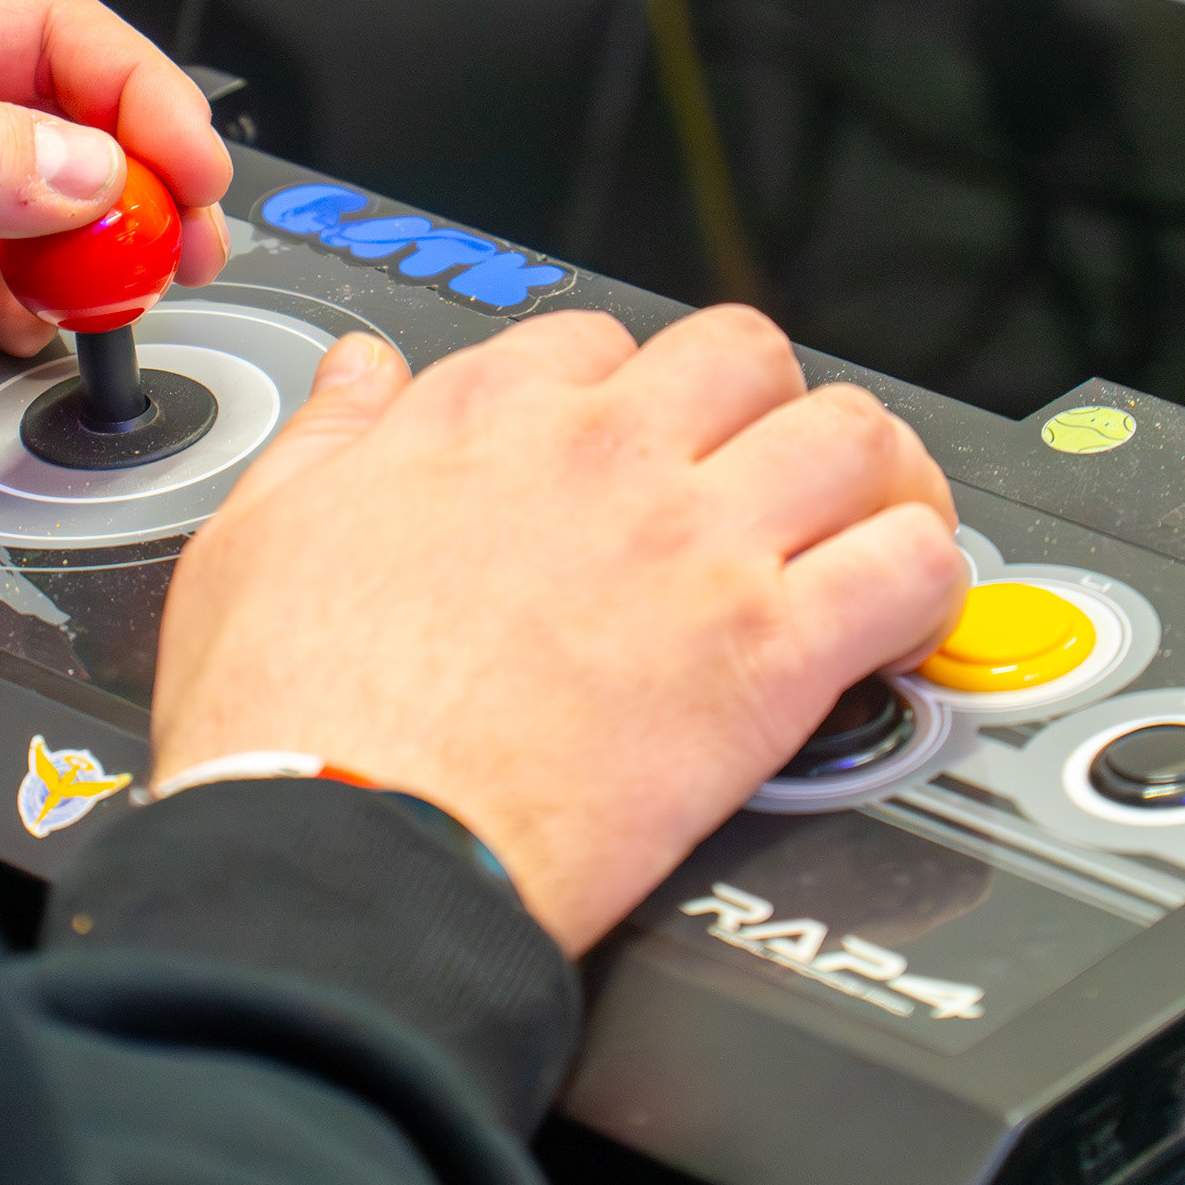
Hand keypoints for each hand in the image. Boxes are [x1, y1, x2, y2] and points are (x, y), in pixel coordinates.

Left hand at [0, 0, 232, 388]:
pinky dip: (39, 303)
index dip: (138, 90)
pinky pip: (3, 271)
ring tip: (122, 297)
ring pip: (48, 198)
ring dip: (98, 249)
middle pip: (65, 114)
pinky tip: (39, 328)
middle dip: (138, 177)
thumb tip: (83, 163)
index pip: (47, 30)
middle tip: (184, 245)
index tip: (187, 168)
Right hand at [151, 305, 966, 954]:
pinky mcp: (765, 654)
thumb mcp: (258, 535)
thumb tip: (359, 373)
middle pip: (746, 353)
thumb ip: (327, 436)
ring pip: (854, 434)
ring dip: (877, 472)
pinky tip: (899, 620)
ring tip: (872, 521)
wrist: (346, 845)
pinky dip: (926, 581)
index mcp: (484, 421)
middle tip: (770, 468)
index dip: (626, 390)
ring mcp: (696, 546)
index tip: (637, 443)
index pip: (596, 339)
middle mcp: (604, 457)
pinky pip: (906, 568)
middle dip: (767, 401)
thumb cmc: (292, 719)